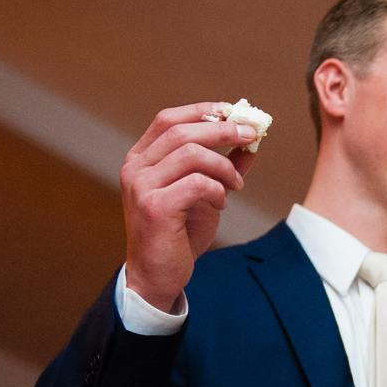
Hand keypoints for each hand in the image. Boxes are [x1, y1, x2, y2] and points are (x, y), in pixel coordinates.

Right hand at [120, 103, 260, 312]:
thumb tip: (250, 142)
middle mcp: (135, 168)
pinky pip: (197, 183)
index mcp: (141, 159)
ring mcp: (141, 187)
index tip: (234, 111)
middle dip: (223, 130)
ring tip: (235, 184)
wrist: (159, 275)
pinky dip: (217, 189)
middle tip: (251, 136)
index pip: (169, 119)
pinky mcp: (155, 208)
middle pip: (182, 131)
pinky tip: (221, 203)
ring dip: (223, 165)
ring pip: (190, 154)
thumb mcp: (203, 193)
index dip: (203, 111)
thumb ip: (221, 166)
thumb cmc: (179, 233)